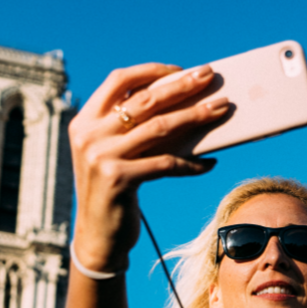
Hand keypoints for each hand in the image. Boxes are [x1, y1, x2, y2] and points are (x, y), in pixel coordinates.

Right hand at [69, 62, 229, 272]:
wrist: (97, 237)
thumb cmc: (114, 190)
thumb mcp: (114, 153)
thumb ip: (132, 129)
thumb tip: (184, 103)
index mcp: (85, 121)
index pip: (119, 80)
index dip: (151, 71)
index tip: (181, 70)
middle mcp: (89, 135)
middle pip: (145, 100)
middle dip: (182, 85)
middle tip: (210, 75)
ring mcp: (100, 157)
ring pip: (160, 127)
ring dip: (196, 116)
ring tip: (221, 108)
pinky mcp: (118, 179)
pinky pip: (166, 163)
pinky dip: (191, 163)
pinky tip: (209, 162)